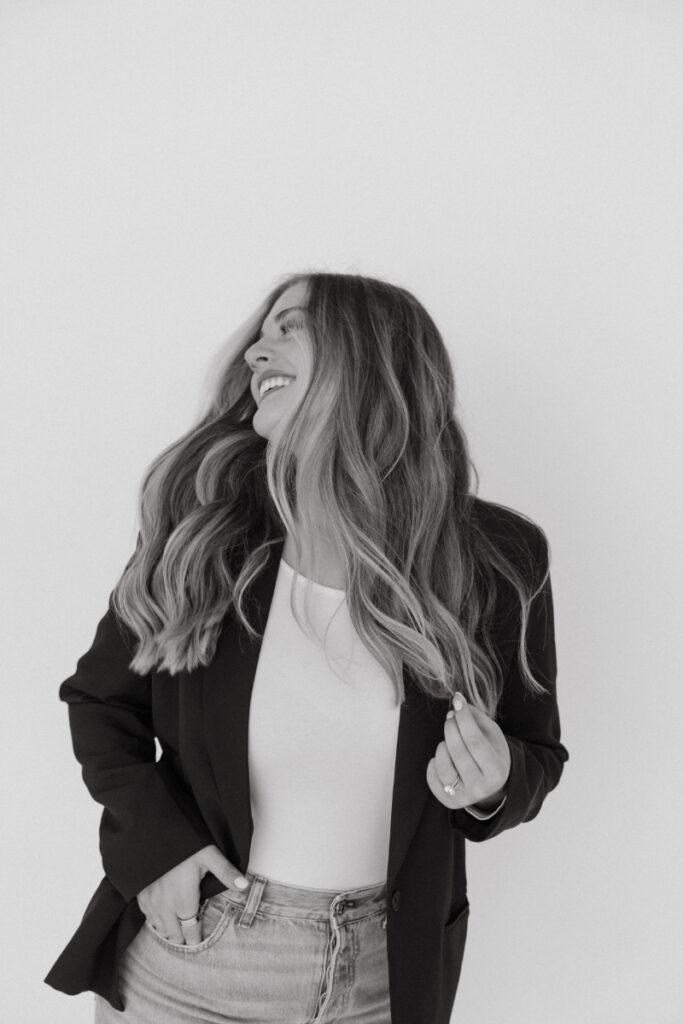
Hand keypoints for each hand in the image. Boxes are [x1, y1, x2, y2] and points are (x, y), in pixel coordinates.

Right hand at [136, 844, 249, 944]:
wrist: (153, 833)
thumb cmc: (184, 845)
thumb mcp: (209, 855)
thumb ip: (226, 873)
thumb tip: (244, 886)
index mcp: (183, 900)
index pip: (190, 931)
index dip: (195, 938)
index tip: (198, 941)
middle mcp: (165, 906)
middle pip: (174, 934)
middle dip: (182, 937)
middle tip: (189, 937)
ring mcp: (151, 902)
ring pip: (160, 928)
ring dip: (169, 930)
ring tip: (177, 930)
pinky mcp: (140, 894)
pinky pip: (147, 917)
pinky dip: (155, 920)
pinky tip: (162, 916)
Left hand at [427, 692, 510, 811]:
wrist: (492, 784)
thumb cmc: (491, 752)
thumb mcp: (492, 734)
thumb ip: (476, 717)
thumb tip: (457, 700)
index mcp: (496, 769)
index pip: (475, 741)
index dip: (464, 719)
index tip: (457, 702)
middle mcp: (481, 787)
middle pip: (457, 751)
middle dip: (450, 727)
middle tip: (451, 717)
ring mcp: (465, 796)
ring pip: (443, 765)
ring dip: (442, 745)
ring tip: (449, 741)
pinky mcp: (449, 801)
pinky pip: (432, 778)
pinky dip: (434, 763)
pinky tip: (443, 756)